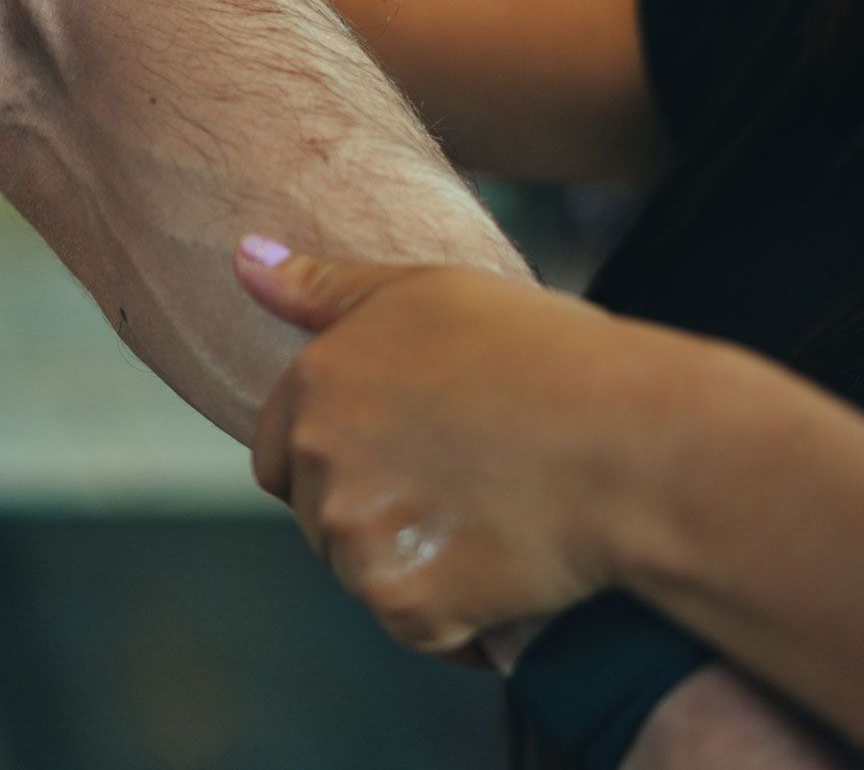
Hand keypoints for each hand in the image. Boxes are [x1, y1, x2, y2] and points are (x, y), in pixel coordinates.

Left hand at [232, 235, 698, 655]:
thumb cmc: (550, 357)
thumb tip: (242, 259)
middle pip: (317, 511)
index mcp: (316, 381)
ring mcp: (354, 532)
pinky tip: (510, 576)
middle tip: (466, 487)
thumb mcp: (430, 293)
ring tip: (494, 521)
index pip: (279, 448)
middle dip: (372, 509)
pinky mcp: (401, 601)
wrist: (641, 447)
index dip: (342, 457)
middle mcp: (318, 454)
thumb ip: (324, 288)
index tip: (415, 454)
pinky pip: (414, 625)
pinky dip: (455, 618)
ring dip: (412, 560)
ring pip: (360, 567)